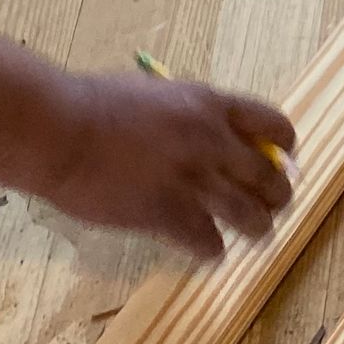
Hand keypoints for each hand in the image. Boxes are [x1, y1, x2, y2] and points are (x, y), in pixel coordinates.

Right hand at [25, 70, 296, 261]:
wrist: (60, 130)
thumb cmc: (96, 105)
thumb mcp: (158, 94)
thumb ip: (191, 114)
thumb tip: (213, 132)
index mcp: (211, 104)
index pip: (275, 126)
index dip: (284, 148)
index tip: (280, 161)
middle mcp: (212, 141)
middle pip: (271, 178)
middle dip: (277, 195)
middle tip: (271, 205)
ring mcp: (191, 180)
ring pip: (252, 216)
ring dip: (256, 228)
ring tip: (253, 233)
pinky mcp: (167, 215)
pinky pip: (210, 243)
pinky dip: (211, 250)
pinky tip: (204, 248)